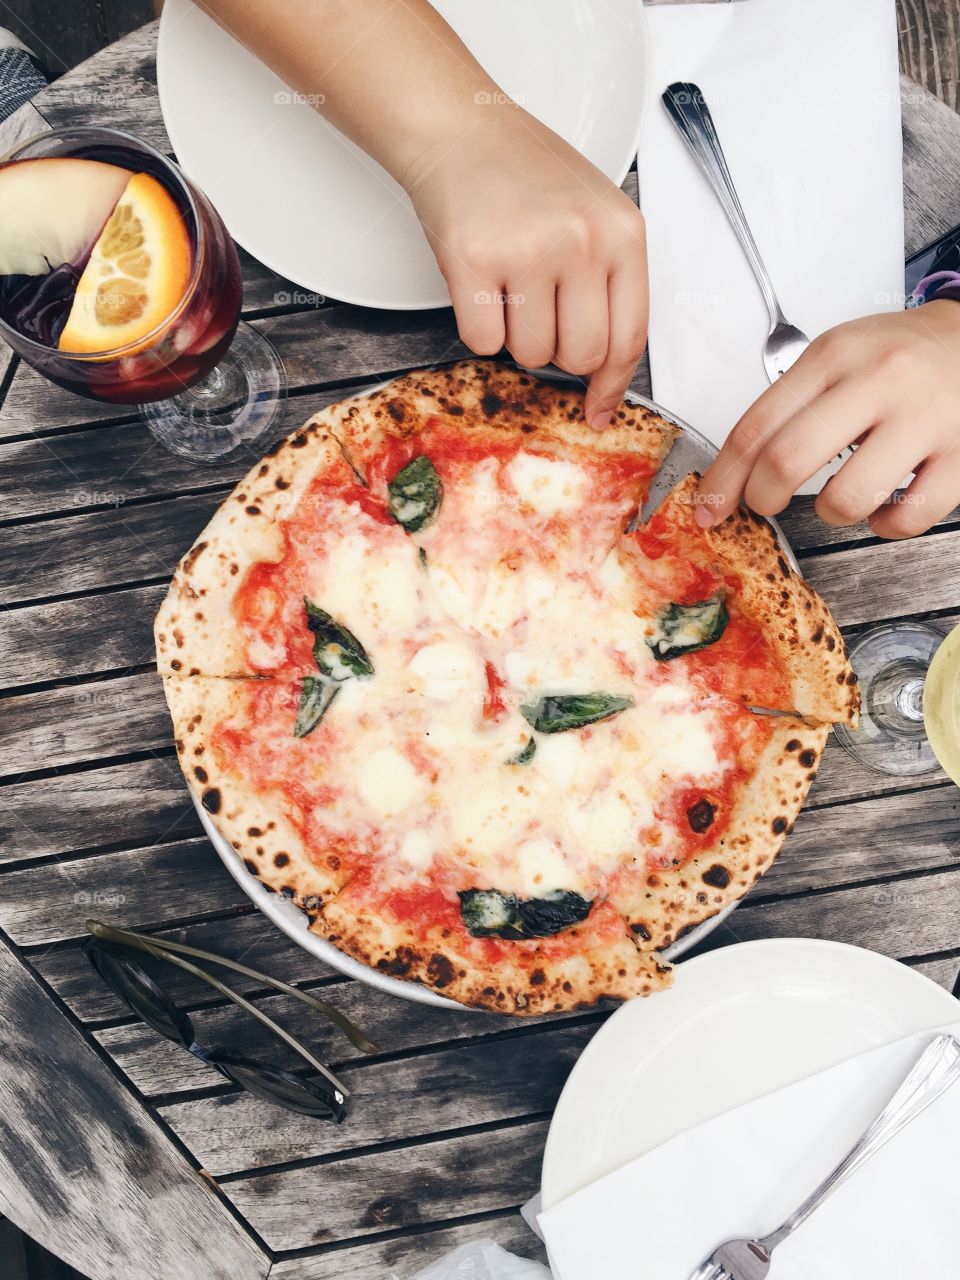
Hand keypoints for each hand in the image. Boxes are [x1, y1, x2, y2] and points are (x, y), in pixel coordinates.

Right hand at [403, 101, 648, 427]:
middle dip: (558, 352)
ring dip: (515, 337)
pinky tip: (481, 284)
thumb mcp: (595, 217)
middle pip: (581, 356)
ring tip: (509, 286)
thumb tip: (604, 379)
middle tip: (540, 315)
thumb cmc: (527, 176)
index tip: (598, 409)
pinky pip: (483, 342)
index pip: (630, 337)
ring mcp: (527, 250)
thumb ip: (609, 286)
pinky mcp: (473, 261)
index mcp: (622, 233)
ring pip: (531, 353)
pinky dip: (478, 327)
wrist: (462, 130)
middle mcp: (581, 241)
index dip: (612, 384)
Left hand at [695, 302, 959, 537]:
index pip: (757, 426)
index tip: (708, 507)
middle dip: (762, 498)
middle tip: (766, 504)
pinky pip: (906, 517)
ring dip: (828, 514)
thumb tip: (733, 472)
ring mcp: (924, 419)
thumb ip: (789, 405)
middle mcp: (879, 382)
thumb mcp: (838, 356)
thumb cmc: (899, 356)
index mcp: (834, 357)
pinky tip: (883, 507)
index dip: (723, 477)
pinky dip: (884, 525)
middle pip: (788, 459)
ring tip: (837, 498)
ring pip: (845, 498)